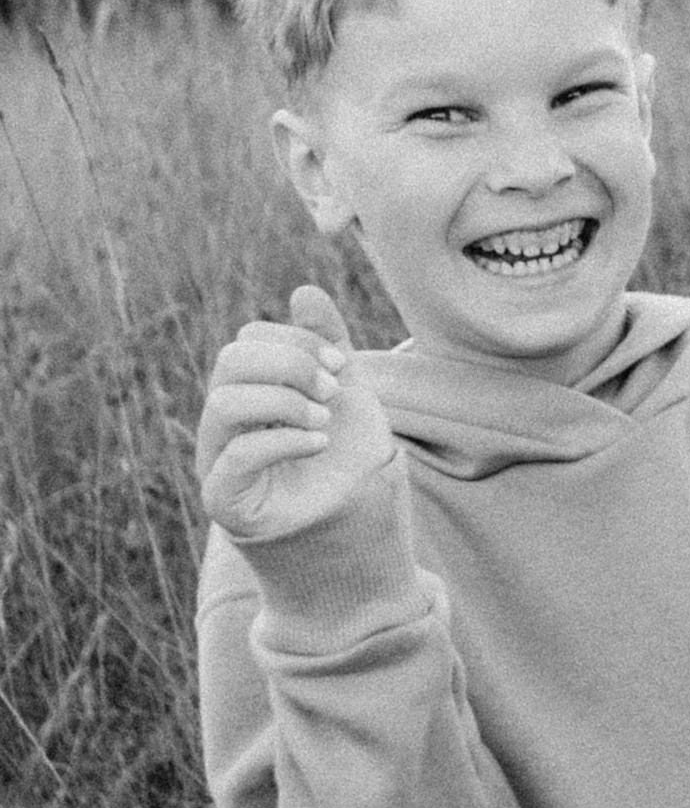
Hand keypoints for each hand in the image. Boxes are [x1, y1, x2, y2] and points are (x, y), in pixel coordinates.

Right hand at [196, 285, 392, 544]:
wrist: (356, 516)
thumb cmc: (343, 452)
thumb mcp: (344, 388)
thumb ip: (327, 341)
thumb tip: (303, 291)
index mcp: (245, 389)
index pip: (248, 340)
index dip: (295, 340)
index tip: (340, 363)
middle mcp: (222, 421)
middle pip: (230, 362)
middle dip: (289, 365)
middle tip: (332, 389)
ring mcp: (216, 459)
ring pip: (223, 403)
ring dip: (284, 402)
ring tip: (323, 421)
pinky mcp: (223, 499)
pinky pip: (235, 457)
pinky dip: (283, 440)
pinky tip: (319, 443)